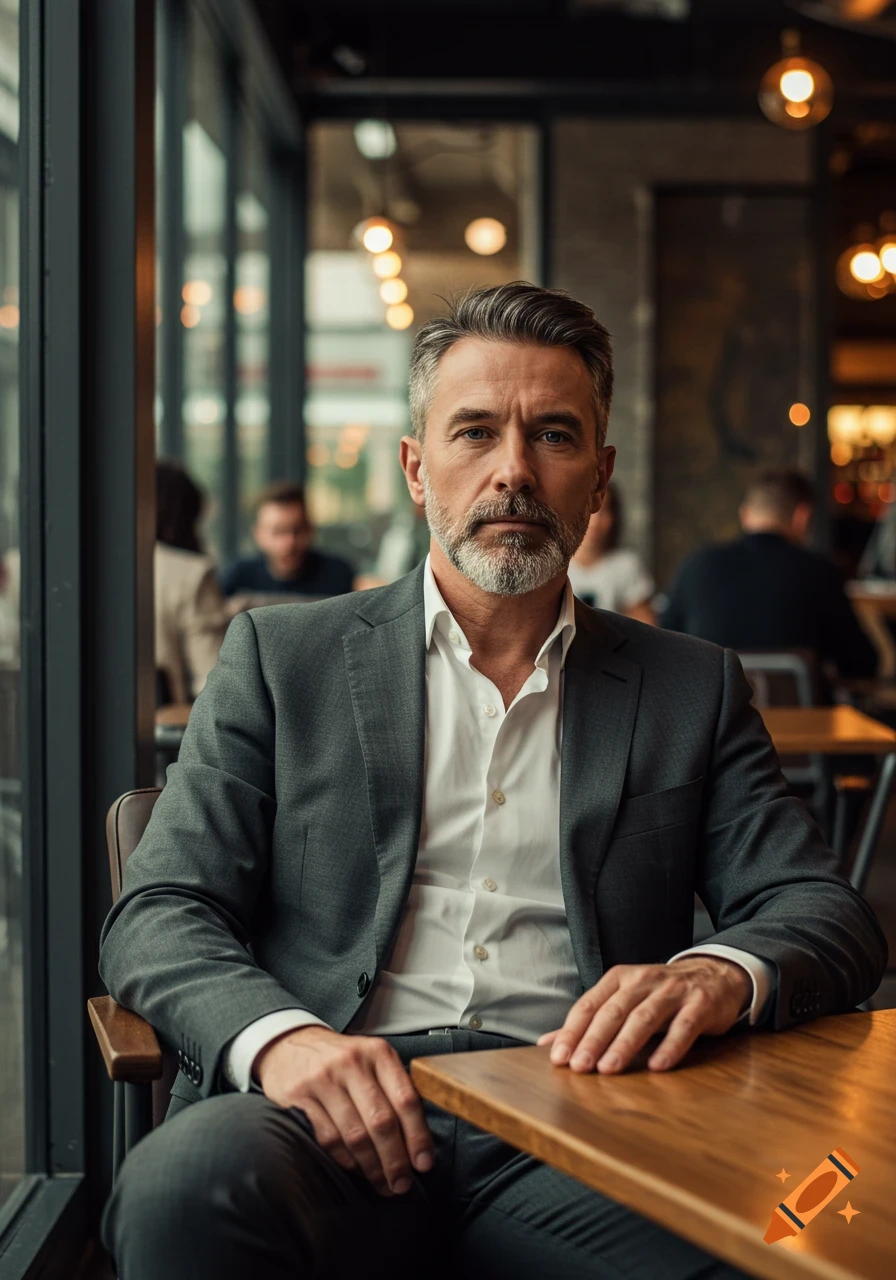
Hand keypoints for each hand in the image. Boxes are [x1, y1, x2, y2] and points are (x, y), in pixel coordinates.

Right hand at [255, 1025, 433, 1195]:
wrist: (289, 1044)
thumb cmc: (341, 1060)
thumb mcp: (372, 1059)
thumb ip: (394, 1089)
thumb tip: (418, 1140)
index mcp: (378, 1053)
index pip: (406, 1100)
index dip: (418, 1136)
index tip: (424, 1164)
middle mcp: (352, 1063)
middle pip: (381, 1121)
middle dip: (395, 1160)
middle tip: (402, 1184)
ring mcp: (324, 1079)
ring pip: (355, 1135)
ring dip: (372, 1167)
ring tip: (383, 1185)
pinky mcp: (300, 1096)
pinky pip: (328, 1139)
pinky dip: (346, 1161)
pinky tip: (356, 1170)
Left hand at [537, 957, 751, 1074]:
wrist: (714, 975)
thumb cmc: (659, 994)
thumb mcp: (624, 999)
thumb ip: (589, 1022)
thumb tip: (547, 1044)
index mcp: (620, 978)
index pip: (590, 1004)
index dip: (573, 1030)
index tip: (559, 1057)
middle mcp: (643, 980)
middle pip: (614, 1011)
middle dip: (594, 1039)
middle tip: (580, 1067)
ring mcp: (673, 991)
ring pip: (644, 1018)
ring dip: (625, 1044)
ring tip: (609, 1069)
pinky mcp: (700, 1005)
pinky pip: (683, 1027)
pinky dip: (669, 1046)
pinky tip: (656, 1066)